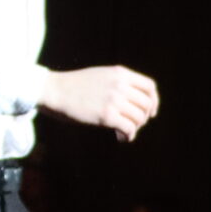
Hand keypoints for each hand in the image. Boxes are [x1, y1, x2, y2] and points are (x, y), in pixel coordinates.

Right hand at [41, 66, 159, 140]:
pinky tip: (121, 138)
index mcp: (120, 73)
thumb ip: (119, 83)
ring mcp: (114, 99)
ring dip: (134, 128)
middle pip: (146, 104)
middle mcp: (120, 85)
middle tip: (133, 125)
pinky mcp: (106, 115)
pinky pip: (129, 128)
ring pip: (139, 118)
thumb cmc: (75, 85)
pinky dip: (128, 135)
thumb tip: (134, 101)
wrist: (55, 90)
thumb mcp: (101, 75)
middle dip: (143, 118)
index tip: (150, 112)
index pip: (150, 86)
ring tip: (124, 132)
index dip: (154, 101)